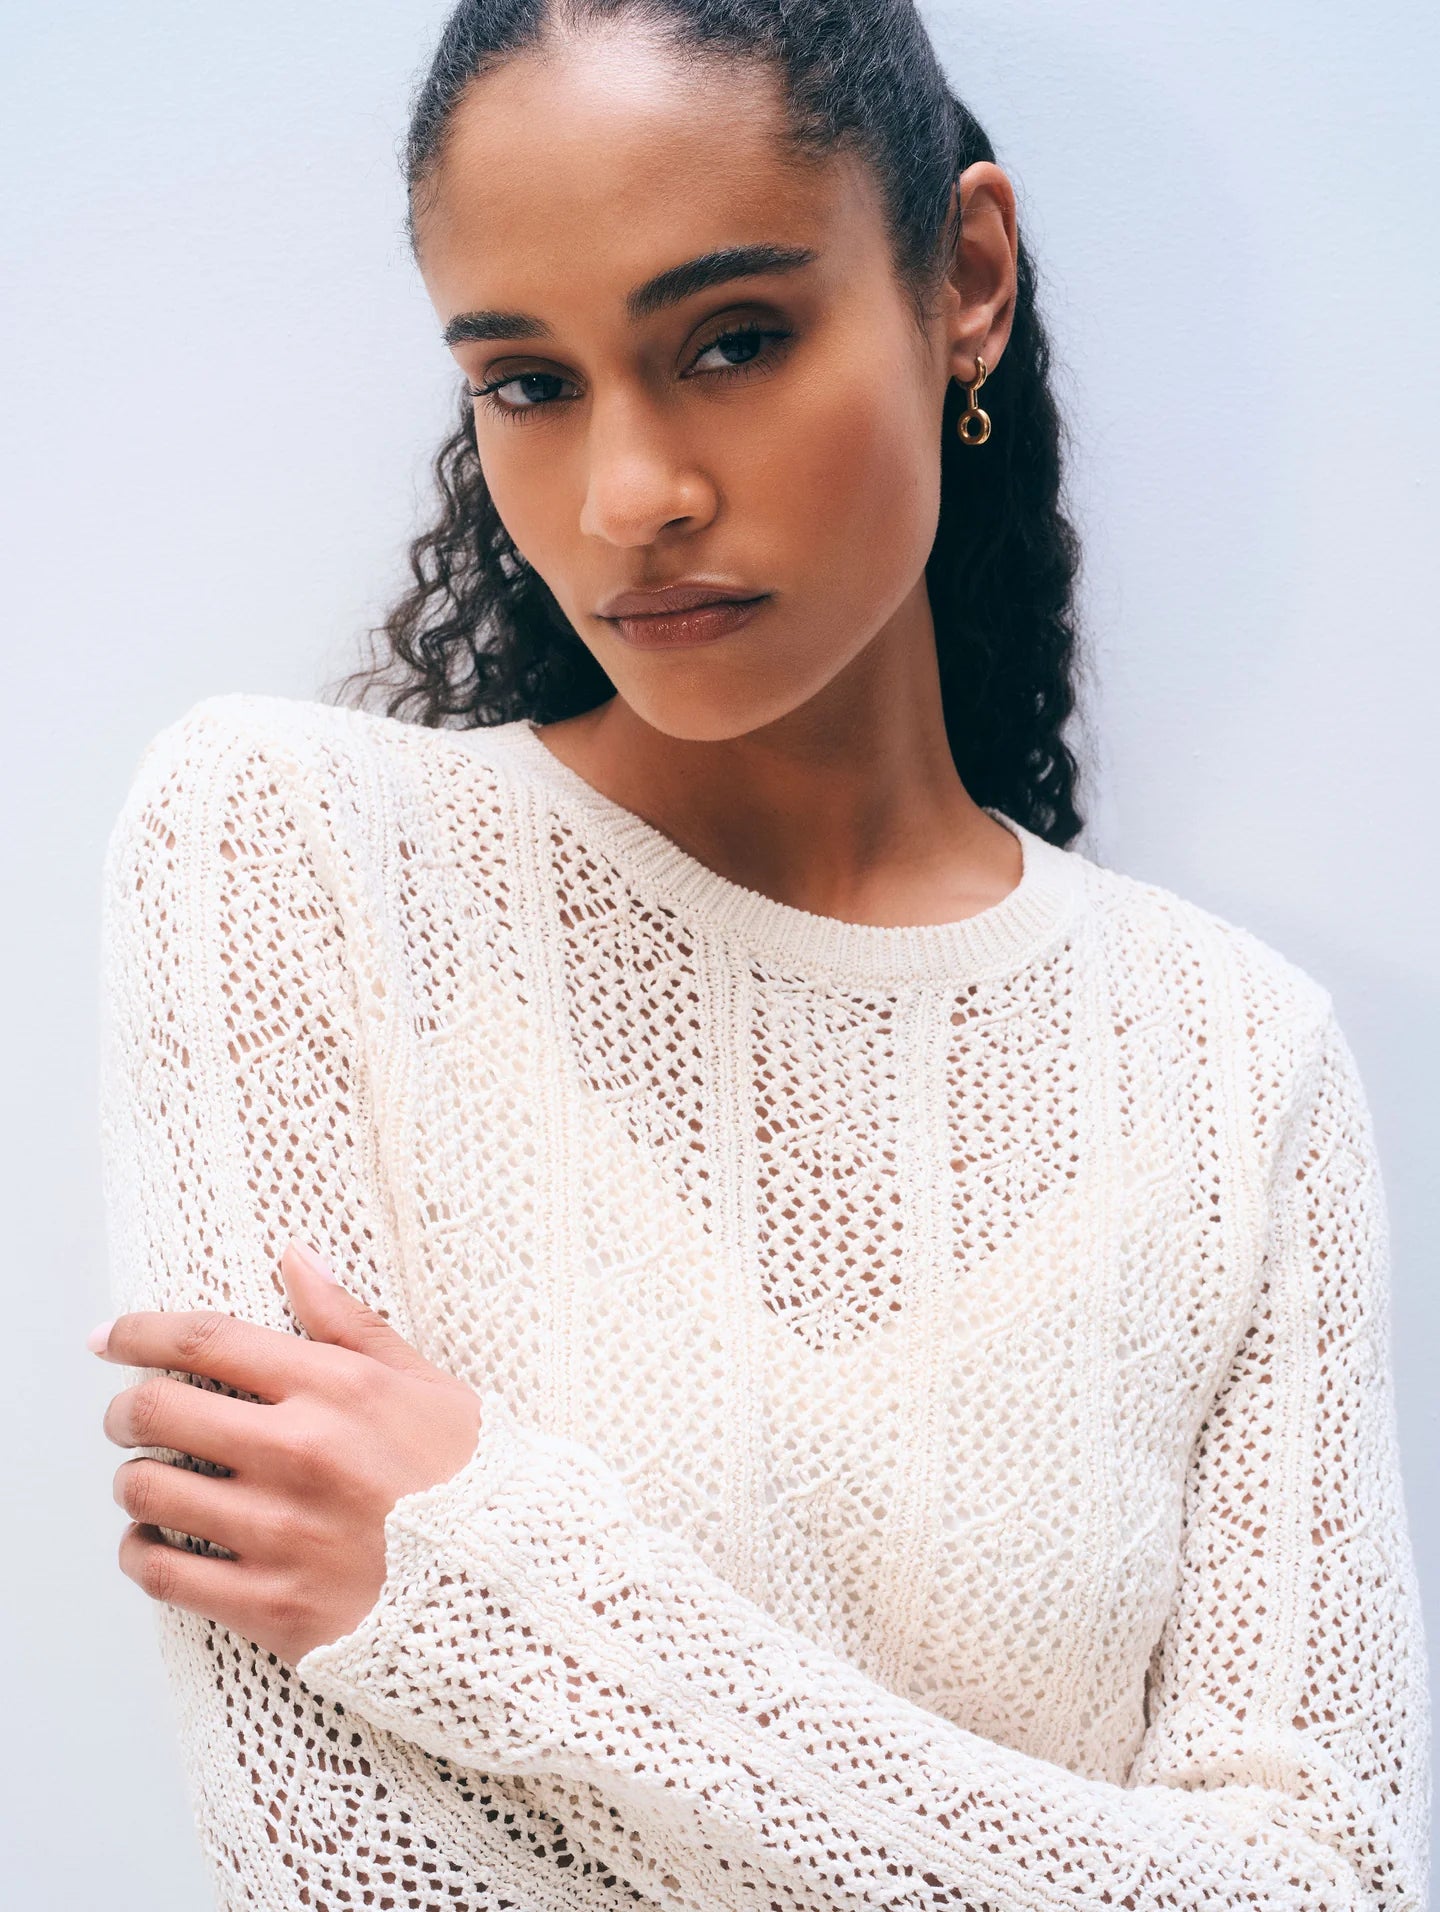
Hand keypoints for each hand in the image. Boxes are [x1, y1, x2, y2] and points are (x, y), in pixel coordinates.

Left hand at [92, 1241, 483, 1665]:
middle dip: (125, 1408)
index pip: (206, 1340)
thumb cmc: (474, 1482)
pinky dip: (142, 1554)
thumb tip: (294, 1260)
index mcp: (336, 1390)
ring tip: (152, 1481)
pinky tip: (155, 1544)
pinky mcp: (273, 1605)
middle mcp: (299, 1454)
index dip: (140, 1332)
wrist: (513, 1593)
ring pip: (148, 1492)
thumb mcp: (426, 1384)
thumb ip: (348, 1324)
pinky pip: (164, 1574)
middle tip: (128, 1415)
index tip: (108, 1336)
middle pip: (157, 1411)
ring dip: (135, 1481)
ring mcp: (282, 1533)